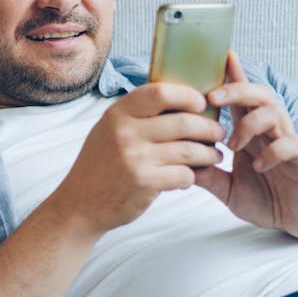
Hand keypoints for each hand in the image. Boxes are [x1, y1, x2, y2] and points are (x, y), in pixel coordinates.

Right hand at [48, 83, 225, 234]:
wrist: (80, 204)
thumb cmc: (100, 165)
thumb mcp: (108, 130)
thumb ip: (136, 115)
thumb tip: (179, 99)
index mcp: (117, 114)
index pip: (160, 92)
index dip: (188, 96)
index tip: (200, 104)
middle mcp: (125, 132)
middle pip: (184, 122)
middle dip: (209, 129)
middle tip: (218, 134)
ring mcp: (134, 158)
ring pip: (190, 150)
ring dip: (209, 154)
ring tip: (214, 156)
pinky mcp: (144, 182)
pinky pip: (184, 174)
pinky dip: (192, 176)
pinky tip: (188, 177)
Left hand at [196, 52, 297, 245]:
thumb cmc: (265, 199)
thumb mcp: (226, 188)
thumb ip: (206, 176)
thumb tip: (176, 164)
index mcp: (250, 133)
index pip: (240, 98)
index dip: (232, 76)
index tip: (219, 56)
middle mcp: (269, 132)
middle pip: (258, 95)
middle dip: (235, 90)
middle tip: (211, 98)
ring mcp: (287, 143)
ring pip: (273, 113)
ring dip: (248, 124)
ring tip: (232, 146)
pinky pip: (290, 144)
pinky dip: (271, 152)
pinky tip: (258, 167)